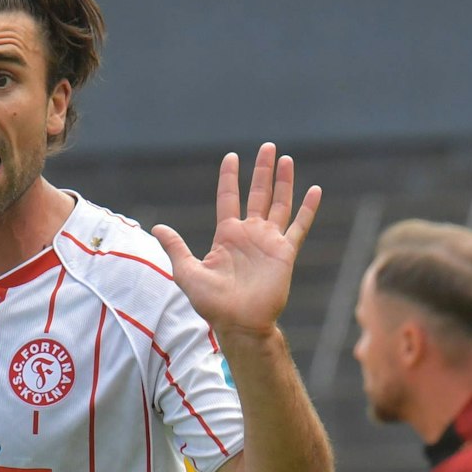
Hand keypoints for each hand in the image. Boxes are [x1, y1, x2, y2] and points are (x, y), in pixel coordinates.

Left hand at [152, 143, 321, 340]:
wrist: (239, 324)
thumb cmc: (212, 304)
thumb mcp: (188, 273)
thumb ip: (176, 248)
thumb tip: (156, 227)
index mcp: (227, 235)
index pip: (228, 198)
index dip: (230, 177)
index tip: (232, 156)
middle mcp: (250, 234)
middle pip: (258, 194)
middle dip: (262, 170)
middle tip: (268, 147)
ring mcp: (269, 242)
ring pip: (279, 204)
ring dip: (284, 182)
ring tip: (287, 159)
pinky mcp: (285, 253)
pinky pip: (299, 227)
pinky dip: (307, 209)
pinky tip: (315, 190)